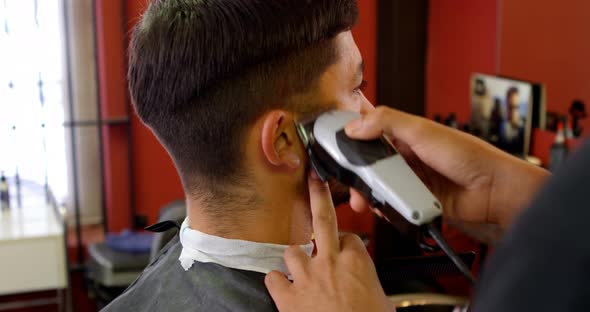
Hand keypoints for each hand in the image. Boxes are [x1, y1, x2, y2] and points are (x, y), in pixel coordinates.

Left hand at [265, 170, 393, 311]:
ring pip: (292, 251)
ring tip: (298, 267)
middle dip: (318, 196)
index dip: (346, 243)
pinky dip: (275, 281)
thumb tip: (368, 290)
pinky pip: (272, 277)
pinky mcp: (287, 295)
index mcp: (357, 261)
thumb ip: (368, 285)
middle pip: (323, 219)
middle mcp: (329, 262)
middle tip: (313, 180)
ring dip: (294, 258)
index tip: (345, 248)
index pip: (350, 238)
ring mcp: (306, 276)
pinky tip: (281, 287)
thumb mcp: (380, 301)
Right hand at [346, 106, 549, 238]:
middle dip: (355, 169)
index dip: (352, 131)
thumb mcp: (422, 131)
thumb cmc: (468, 155)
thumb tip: (354, 125)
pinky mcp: (413, 202)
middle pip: (368, 160)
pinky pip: (389, 204)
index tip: (332, 137)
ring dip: (366, 191)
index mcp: (406, 133)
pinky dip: (382, 206)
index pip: (371, 127)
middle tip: (345, 174)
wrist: (492, 192)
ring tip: (362, 198)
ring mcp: (409, 179)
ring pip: (376, 184)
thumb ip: (386, 123)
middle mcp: (405, 156)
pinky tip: (381, 206)